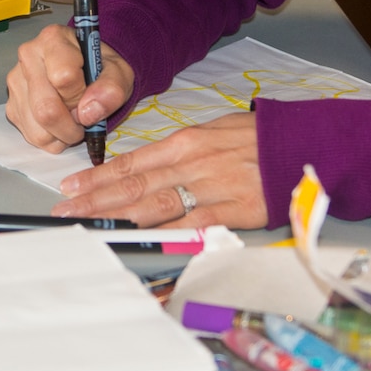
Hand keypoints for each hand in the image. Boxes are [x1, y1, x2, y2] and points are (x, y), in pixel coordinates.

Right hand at [5, 24, 134, 152]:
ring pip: (38, 128)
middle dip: (72, 125)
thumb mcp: (119, 72)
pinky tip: (61, 124)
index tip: (90, 95)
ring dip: (63, 135)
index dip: (82, 95)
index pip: (64, 77)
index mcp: (54, 39)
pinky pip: (32, 136)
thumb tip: (88, 113)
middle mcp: (28, 56)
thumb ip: (112, 89)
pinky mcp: (12, 105)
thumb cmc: (99, 68)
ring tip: (73, 121)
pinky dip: (52, 139)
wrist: (85, 71)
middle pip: (46, 109)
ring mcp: (16, 82)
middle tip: (84, 120)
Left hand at [52, 112, 266, 228]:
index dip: (97, 176)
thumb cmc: (260, 139)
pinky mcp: (233, 210)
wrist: (306, 146)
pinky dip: (163, 232)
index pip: (131, 162)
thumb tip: (148, 166)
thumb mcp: (216, 132)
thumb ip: (181, 151)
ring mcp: (212, 186)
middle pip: (134, 184)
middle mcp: (192, 162)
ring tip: (88, 224)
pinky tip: (138, 237)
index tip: (70, 187)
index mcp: (186, 141)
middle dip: (95, 199)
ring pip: (155, 203)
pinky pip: (192, 224)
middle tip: (64, 210)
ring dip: (117, 216)